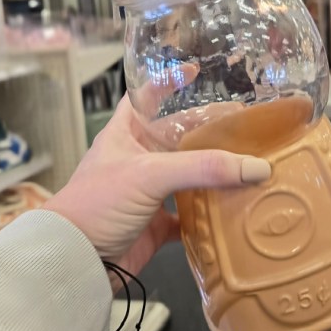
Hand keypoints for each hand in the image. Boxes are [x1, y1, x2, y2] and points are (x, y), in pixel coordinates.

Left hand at [44, 95, 270, 283]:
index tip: (195, 71)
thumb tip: (256, 167)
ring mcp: (147, 194)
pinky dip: (209, 214)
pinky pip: (189, 216)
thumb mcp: (149, 174)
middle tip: (246, 125)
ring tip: (250, 164)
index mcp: (126, 134)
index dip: (168, 81)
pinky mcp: (155, 227)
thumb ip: (203, 168)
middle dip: (210, 130)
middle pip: (179, 137)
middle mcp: (137, 160)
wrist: (74, 259)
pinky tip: (233, 209)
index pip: (147, 97)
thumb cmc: (96, 204)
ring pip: (188, 176)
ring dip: (215, 173)